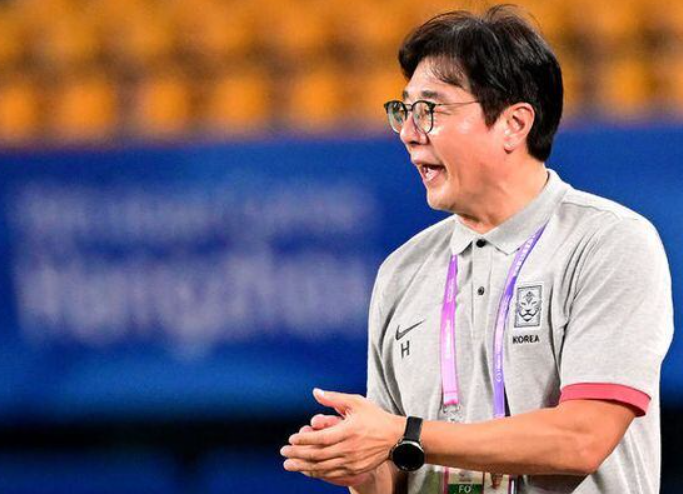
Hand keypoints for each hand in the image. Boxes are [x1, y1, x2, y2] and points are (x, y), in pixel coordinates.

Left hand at [281, 389, 404, 480]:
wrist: (395, 438)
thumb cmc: (375, 417)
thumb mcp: (356, 402)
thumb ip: (334, 398)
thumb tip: (315, 392)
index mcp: (348, 431)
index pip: (321, 438)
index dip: (304, 439)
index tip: (291, 438)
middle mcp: (349, 449)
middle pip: (318, 455)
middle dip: (298, 454)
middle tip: (283, 452)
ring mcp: (352, 462)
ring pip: (323, 467)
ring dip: (304, 466)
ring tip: (289, 464)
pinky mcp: (355, 470)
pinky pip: (332, 474)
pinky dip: (317, 473)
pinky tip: (307, 470)